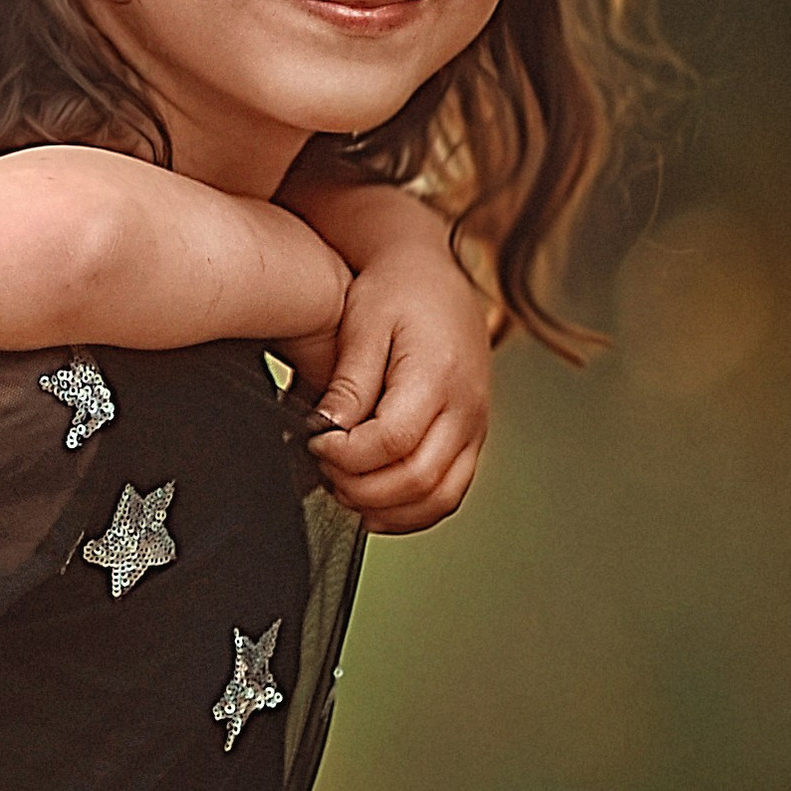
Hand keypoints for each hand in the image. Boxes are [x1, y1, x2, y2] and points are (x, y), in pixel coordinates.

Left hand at [302, 243, 492, 531]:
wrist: (435, 279)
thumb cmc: (396, 293)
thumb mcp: (363, 323)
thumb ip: (348, 382)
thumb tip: (327, 430)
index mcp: (438, 374)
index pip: (392, 441)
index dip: (345, 455)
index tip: (315, 444)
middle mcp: (466, 408)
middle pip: (418, 478)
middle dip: (360, 487)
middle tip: (324, 469)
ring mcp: (474, 429)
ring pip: (439, 499)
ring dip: (386, 509)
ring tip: (344, 489)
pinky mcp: (471, 441)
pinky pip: (449, 495)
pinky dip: (410, 512)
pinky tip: (374, 503)